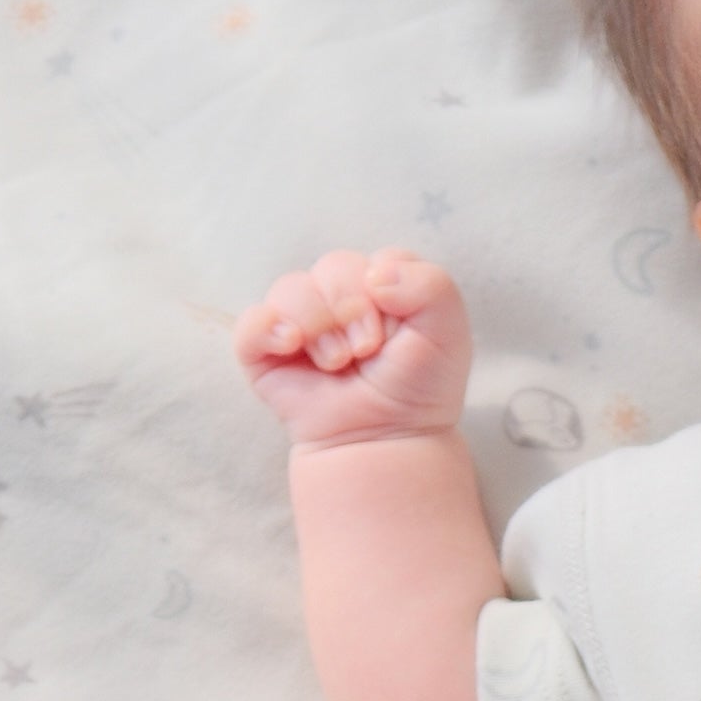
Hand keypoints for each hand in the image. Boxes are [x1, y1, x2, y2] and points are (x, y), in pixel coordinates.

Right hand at [232, 247, 471, 449]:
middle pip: (334, 267)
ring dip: (318, 324)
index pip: (378, 260)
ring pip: (291, 288)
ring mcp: (301, 322)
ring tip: (337, 362)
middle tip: (367, 351)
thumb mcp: (448, 330)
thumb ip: (431, 284)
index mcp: (383, 286)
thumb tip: (373, 275)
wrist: (388, 440)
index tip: (398, 334)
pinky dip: (267, 328)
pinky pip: (252, 323)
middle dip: (353, 309)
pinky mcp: (266, 350)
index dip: (388, 291)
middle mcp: (339, 297)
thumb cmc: (419, 388)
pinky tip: (290, 344)